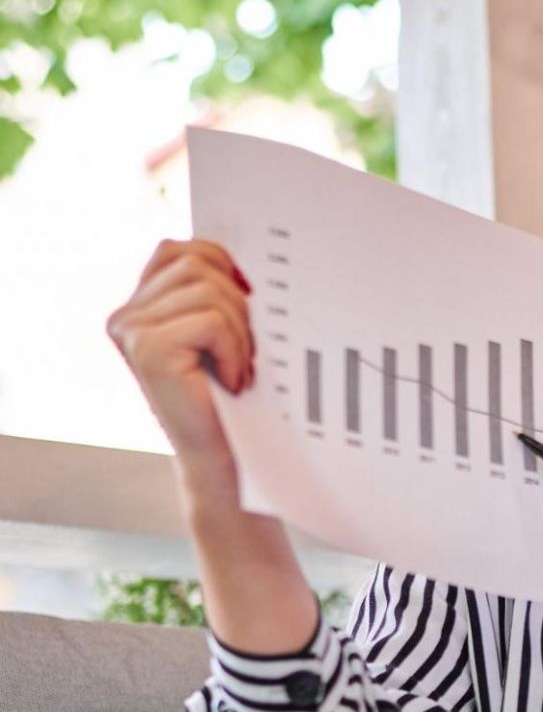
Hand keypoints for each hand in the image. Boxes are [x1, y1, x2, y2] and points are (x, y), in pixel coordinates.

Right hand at [106, 238, 255, 497]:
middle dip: (237, 301)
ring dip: (240, 330)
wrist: (226, 461)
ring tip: (238, 369)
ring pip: (208, 288)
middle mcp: (125, 316)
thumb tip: (245, 253)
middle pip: (196, 262)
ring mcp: (131, 331)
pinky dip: (235, 348)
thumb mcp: (222, 335)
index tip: (248, 299)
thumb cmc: (233, 399)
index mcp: (139, 308)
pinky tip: (232, 380)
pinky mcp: (147, 349)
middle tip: (245, 349)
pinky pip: (211, 319)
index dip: (221, 263)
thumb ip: (215, 292)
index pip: (178, 250)